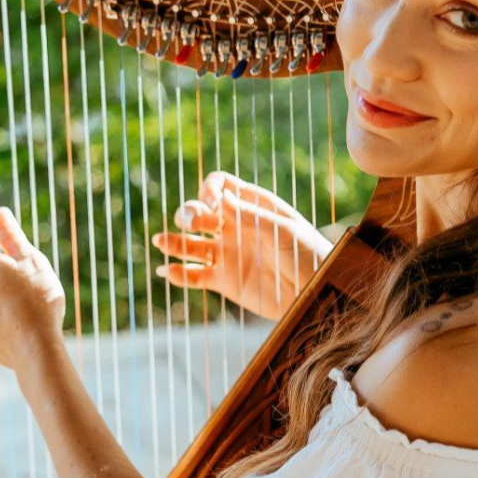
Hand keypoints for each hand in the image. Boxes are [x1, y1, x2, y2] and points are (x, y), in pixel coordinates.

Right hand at [151, 171, 333, 320]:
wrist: (318, 291)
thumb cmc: (308, 253)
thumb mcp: (283, 230)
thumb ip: (250, 216)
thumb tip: (219, 198)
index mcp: (252, 205)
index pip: (219, 186)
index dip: (209, 190)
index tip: (212, 204)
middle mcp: (235, 226)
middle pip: (199, 212)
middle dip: (189, 213)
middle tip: (191, 222)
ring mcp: (228, 252)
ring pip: (191, 244)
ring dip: (174, 242)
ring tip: (160, 242)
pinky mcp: (224, 280)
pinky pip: (195, 275)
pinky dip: (179, 273)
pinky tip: (167, 271)